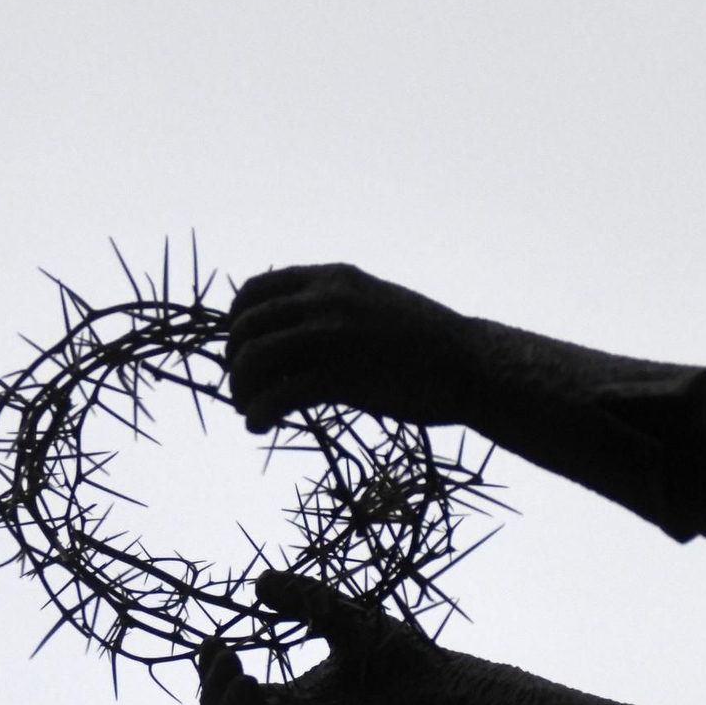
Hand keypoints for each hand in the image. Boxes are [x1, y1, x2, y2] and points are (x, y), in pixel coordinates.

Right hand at [197, 571, 438, 704]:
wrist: (441, 690)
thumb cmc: (399, 658)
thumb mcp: (338, 617)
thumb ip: (300, 600)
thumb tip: (258, 583)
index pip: (231, 699)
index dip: (212, 675)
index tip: (213, 642)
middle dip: (211, 692)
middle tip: (223, 655)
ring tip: (241, 675)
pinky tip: (259, 695)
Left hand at [224, 263, 480, 433]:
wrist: (470, 365)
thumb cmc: (422, 342)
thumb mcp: (370, 302)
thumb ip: (329, 306)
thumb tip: (287, 329)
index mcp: (331, 278)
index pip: (255, 291)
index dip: (237, 324)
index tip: (242, 350)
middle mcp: (325, 300)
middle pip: (246, 328)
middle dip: (235, 364)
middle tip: (243, 390)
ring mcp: (332, 336)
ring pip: (253, 360)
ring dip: (241, 391)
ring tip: (250, 411)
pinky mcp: (341, 377)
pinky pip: (278, 396)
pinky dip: (259, 414)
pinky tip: (261, 426)